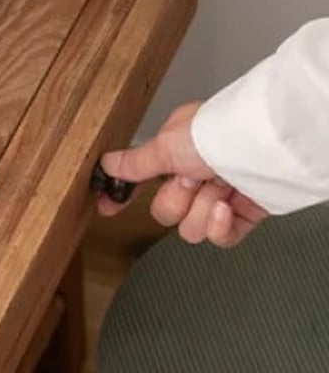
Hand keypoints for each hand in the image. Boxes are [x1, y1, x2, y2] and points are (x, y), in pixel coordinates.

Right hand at [98, 101, 268, 246]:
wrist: (265, 148)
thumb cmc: (219, 134)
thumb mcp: (165, 145)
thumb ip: (134, 163)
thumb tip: (107, 164)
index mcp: (176, 150)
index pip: (142, 178)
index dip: (124, 195)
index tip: (108, 208)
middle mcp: (197, 171)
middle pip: (165, 210)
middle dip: (176, 201)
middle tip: (189, 181)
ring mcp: (220, 194)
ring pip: (190, 227)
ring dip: (201, 211)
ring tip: (217, 191)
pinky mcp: (243, 214)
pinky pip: (219, 238)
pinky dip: (220, 227)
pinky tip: (226, 207)